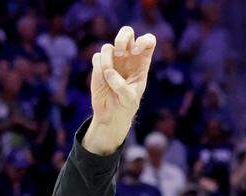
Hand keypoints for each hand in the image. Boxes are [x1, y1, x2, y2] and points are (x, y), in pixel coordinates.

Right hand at [85, 27, 156, 153]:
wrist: (112, 114)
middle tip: (120, 52)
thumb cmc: (126, 106)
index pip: (148, 41)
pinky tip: (102, 78)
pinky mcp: (99, 65)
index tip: (136, 51)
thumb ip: (122, 87)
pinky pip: (97, 57)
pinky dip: (99, 66)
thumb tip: (109, 72)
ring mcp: (113, 60)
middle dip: (122, 37)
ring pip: (108, 47)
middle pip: (127, 32)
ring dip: (107, 59)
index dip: (144, 41)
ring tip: (108, 74)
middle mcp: (128, 58)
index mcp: (141, 63)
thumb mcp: (129, 99)